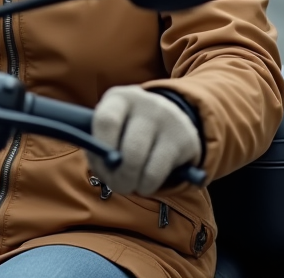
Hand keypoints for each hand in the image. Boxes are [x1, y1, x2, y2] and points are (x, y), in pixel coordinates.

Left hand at [86, 85, 200, 196]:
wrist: (169, 121)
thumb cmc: (126, 130)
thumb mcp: (110, 129)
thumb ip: (99, 146)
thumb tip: (103, 165)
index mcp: (119, 98)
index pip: (106, 120)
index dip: (99, 147)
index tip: (100, 162)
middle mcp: (145, 104)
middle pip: (130, 148)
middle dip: (119, 175)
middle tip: (117, 185)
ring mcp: (168, 119)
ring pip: (143, 163)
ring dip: (132, 182)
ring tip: (130, 184)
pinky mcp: (184, 138)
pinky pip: (157, 173)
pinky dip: (147, 185)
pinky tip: (145, 182)